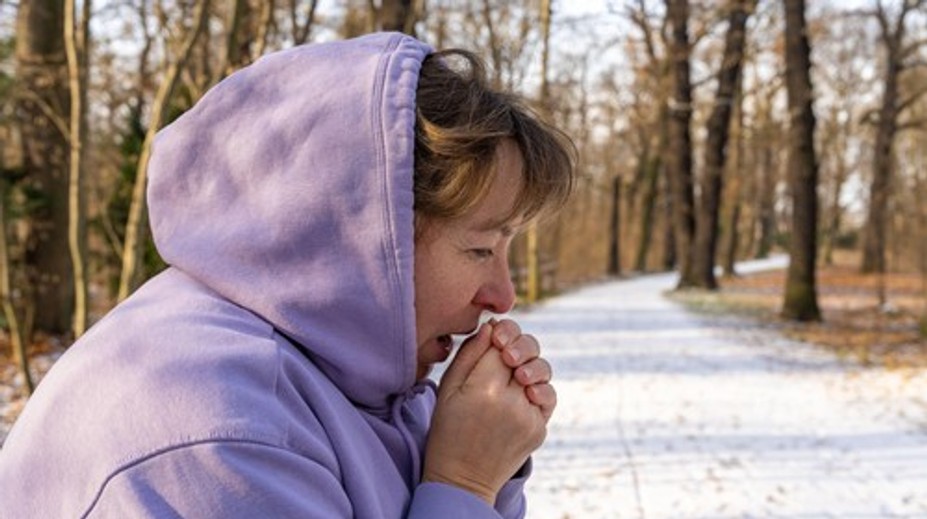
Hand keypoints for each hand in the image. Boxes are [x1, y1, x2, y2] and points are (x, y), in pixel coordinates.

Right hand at [422, 323, 548, 503]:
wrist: (462, 479)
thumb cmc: (448, 430)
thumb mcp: (447, 388)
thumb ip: (469, 353)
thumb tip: (491, 326)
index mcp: (483, 389)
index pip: (501, 341)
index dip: (498, 333)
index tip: (493, 338)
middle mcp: (510, 402)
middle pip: (526, 352)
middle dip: (517, 344)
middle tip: (505, 351)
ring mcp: (528, 418)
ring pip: (542, 372)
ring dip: (530, 366)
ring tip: (516, 374)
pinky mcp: (539, 430)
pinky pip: (547, 397)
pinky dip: (538, 388)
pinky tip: (523, 392)